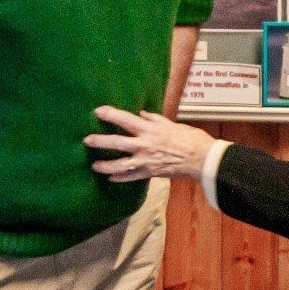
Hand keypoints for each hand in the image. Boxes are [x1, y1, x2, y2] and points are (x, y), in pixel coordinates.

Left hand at [86, 106, 217, 181]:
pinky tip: (111, 178)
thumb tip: (141, 115)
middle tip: (87, 140)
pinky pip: (132, 177)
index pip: (126, 119)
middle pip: (117, 142)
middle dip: (100, 141)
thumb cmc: (191, 139)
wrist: (202, 159)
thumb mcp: (172, 124)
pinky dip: (120, 178)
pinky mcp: (150, 173)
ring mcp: (146, 160)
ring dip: (105, 165)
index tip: (98, 111)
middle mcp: (145, 145)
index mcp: (150, 130)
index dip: (110, 114)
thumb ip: (154, 120)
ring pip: (120, 164)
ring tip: (94, 165)